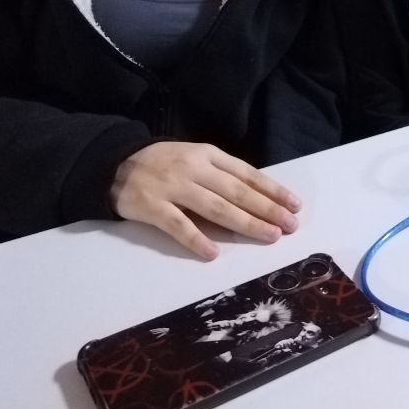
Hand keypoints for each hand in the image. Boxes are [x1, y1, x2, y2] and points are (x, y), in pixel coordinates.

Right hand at [110, 142, 301, 259]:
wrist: (114, 163)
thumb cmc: (163, 164)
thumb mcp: (195, 159)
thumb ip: (221, 175)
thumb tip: (256, 199)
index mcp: (208, 155)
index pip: (246, 174)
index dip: (272, 190)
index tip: (294, 205)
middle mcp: (194, 169)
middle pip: (236, 192)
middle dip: (267, 209)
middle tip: (289, 225)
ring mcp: (173, 187)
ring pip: (215, 208)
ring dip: (245, 223)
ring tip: (268, 235)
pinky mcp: (152, 206)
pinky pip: (178, 225)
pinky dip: (196, 239)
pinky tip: (212, 253)